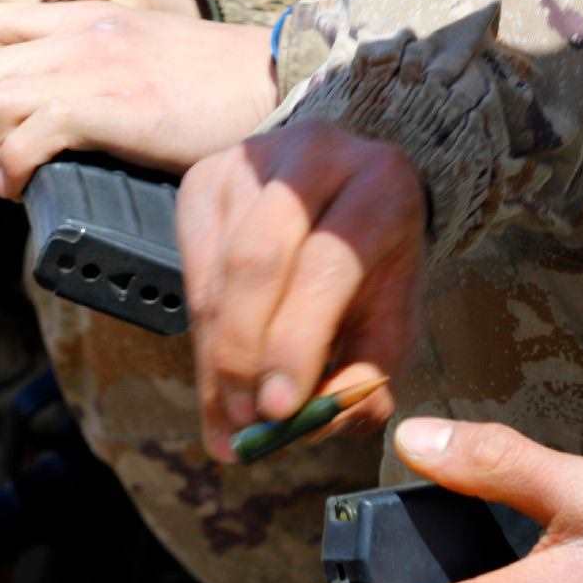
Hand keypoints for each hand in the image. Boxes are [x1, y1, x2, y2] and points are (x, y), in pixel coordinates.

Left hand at [0, 2, 274, 196]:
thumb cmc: (207, 90)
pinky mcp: (114, 105)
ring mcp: (94, 65)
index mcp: (77, 16)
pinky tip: (19, 187)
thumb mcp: (129, 61)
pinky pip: (28, 133)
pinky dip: (9, 168)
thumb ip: (76, 75)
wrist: (271, 84)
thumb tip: (23, 122)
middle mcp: (77, 31)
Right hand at [179, 122, 424, 461]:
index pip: (327, 265)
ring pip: (217, 275)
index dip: (296, 343)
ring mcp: (250, 160)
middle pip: (257, 262)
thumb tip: (312, 426)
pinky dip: (204, 334)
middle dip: (243, 355)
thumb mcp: (392, 317)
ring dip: (218, 357)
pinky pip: (191, 271)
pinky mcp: (205, 178)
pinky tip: (221, 371)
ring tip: (230, 414)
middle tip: (245, 420)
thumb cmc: (375, 265)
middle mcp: (315, 156)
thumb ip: (366, 374)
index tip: (277, 411)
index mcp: (381, 185)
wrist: (346, 190)